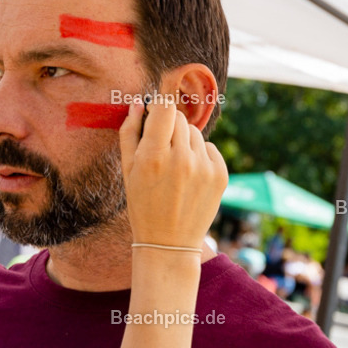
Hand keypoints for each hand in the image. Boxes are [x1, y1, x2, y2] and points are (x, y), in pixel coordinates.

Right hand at [118, 99, 226, 249]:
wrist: (168, 243)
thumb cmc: (142, 205)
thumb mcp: (127, 171)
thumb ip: (129, 133)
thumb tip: (138, 104)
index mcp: (153, 156)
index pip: (163, 107)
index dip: (157, 107)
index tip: (153, 114)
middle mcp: (181, 158)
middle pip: (178, 118)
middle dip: (168, 127)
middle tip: (160, 149)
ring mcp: (204, 167)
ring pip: (194, 133)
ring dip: (184, 142)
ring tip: (175, 168)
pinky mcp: (220, 175)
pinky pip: (209, 148)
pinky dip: (199, 156)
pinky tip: (189, 176)